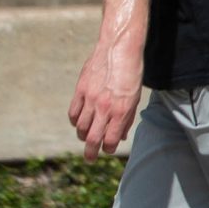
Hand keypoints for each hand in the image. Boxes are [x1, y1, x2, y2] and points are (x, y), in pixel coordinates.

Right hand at [68, 39, 144, 159]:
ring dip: (83, 136)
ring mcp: (90, 99)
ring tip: (86, 138)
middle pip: (92, 138)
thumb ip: (126, 118)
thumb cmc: (132, 73)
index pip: (110, 139)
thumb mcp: (134, 97)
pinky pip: (73, 113)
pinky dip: (75, 122)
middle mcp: (104, 107)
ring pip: (81, 127)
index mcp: (121, 110)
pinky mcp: (80, 90)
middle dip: (91, 152)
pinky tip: (79, 123)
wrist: (119, 48)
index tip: (107, 151)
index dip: (108, 149)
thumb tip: (119, 137)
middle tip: (90, 158)